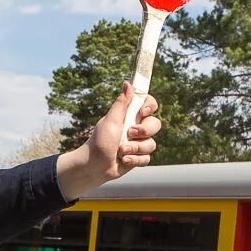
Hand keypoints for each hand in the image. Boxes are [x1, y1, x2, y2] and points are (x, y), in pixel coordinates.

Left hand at [56, 82, 160, 199]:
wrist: (94, 167)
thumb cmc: (99, 142)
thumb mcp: (110, 120)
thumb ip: (121, 103)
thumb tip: (128, 83)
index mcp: (129, 116)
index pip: (149, 104)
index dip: (150, 106)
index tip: (142, 112)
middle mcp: (136, 128)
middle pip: (155, 124)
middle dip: (144, 131)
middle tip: (130, 133)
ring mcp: (138, 143)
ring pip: (152, 144)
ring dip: (135, 148)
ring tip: (121, 151)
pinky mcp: (138, 157)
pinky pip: (147, 157)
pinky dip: (134, 160)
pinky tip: (123, 161)